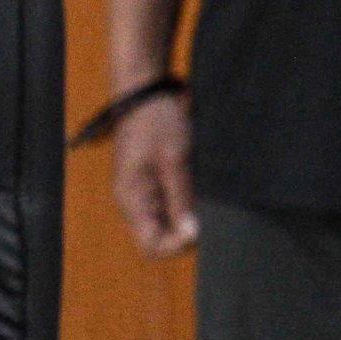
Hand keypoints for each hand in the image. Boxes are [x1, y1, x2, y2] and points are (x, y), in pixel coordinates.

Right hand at [110, 92, 198, 257]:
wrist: (146, 93)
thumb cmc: (155, 122)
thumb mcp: (174, 160)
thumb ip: (181, 199)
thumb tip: (191, 234)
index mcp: (132, 200)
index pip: (152, 246)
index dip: (177, 245)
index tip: (200, 229)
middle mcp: (135, 203)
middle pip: (161, 237)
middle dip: (186, 232)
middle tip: (208, 212)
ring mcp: (144, 194)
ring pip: (169, 222)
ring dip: (188, 216)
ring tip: (204, 196)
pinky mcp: (154, 183)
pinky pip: (171, 205)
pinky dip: (187, 202)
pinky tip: (200, 187)